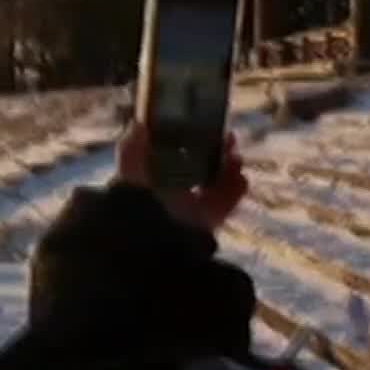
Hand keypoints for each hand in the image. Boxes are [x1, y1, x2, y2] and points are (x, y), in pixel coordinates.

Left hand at [115, 123, 247, 232]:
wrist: (150, 246)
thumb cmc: (135, 207)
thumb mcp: (128, 175)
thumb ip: (130, 150)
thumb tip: (138, 123)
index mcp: (148, 181)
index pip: (169, 156)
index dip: (186, 140)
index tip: (201, 125)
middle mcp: (169, 196)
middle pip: (197, 169)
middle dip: (214, 152)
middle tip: (229, 138)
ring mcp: (188, 212)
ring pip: (213, 186)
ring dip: (228, 169)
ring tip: (236, 157)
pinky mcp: (204, 227)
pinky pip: (224, 206)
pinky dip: (235, 192)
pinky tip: (241, 178)